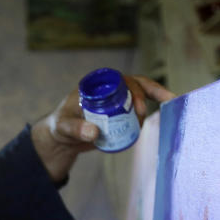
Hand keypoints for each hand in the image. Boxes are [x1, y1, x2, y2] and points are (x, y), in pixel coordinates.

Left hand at [31, 75, 175, 182]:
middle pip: (137, 85)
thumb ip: (76, 129)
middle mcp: (110, 89)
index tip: (138, 109)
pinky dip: (146, 116)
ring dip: (151, 104)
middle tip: (159, 108)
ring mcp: (117, 101)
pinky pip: (137, 112)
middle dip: (153, 93)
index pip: (121, 80)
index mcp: (97, 84)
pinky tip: (150, 125)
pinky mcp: (120, 114)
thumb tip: (94, 132)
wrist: (63, 138)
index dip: (134, 91)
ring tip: (151, 120)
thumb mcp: (64, 127)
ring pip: (141, 96)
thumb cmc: (60, 127)